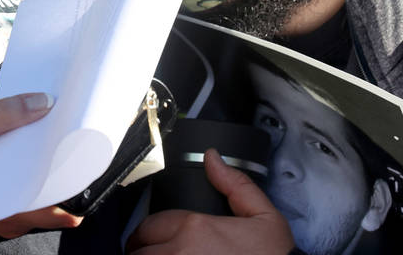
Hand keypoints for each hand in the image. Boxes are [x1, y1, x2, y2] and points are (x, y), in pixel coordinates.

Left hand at [127, 148, 295, 253]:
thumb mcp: (264, 218)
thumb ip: (235, 185)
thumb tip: (213, 158)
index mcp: (195, 228)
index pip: (149, 225)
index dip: (149, 232)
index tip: (154, 238)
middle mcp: (179, 253)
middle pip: (138, 250)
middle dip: (144, 249)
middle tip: (155, 252)